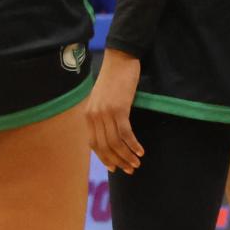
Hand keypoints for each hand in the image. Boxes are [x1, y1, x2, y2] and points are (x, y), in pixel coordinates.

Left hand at [85, 49, 143, 173]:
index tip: (115, 168)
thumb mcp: (103, 100)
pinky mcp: (118, 109)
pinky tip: (141, 151)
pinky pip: (125, 133)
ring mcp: (105, 113)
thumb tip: (110, 133)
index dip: (105, 158)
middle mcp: (93, 116)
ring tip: (137, 163)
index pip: (94, 144)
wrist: (120, 60)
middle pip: (104, 146)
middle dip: (117, 160)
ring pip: (114, 142)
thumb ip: (103, 116)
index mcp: (88, 116)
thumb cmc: (115, 80)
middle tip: (131, 169)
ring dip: (127, 155)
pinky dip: (132, 144)